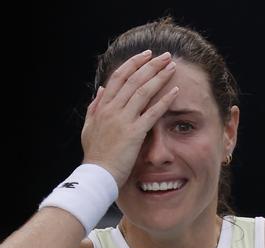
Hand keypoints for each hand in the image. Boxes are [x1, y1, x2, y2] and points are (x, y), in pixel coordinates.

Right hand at [81, 50, 180, 189]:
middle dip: (151, 64)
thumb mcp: (89, 128)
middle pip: (134, 79)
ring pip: (143, 91)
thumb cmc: (95, 156)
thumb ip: (94, 107)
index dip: (133, 63)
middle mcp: (112, 109)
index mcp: (103, 106)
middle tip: (165, 55)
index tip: (146, 56)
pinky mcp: (134, 134)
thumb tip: (101, 90)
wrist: (96, 176)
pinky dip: (164, 100)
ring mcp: (123, 120)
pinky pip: (152, 112)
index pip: (119, 77)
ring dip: (159, 76)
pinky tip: (175, 91)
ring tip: (172, 66)